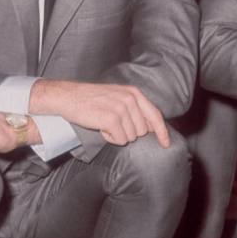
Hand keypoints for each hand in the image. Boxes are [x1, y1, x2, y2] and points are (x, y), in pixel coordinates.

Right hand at [30, 80, 169, 147]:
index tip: (166, 144)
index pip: (155, 115)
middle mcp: (130, 99)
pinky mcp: (111, 119)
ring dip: (117, 135)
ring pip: (131, 137)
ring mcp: (121, 109)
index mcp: (134, 93)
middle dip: (128, 132)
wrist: (69, 96)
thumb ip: (136, 108)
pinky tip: (100, 127)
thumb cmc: (92, 99)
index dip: (162, 132)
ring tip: (104, 123)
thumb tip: (152, 128)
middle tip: (112, 122)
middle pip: (142, 131)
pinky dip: (110, 138)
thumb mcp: (118, 96)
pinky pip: (119, 140)